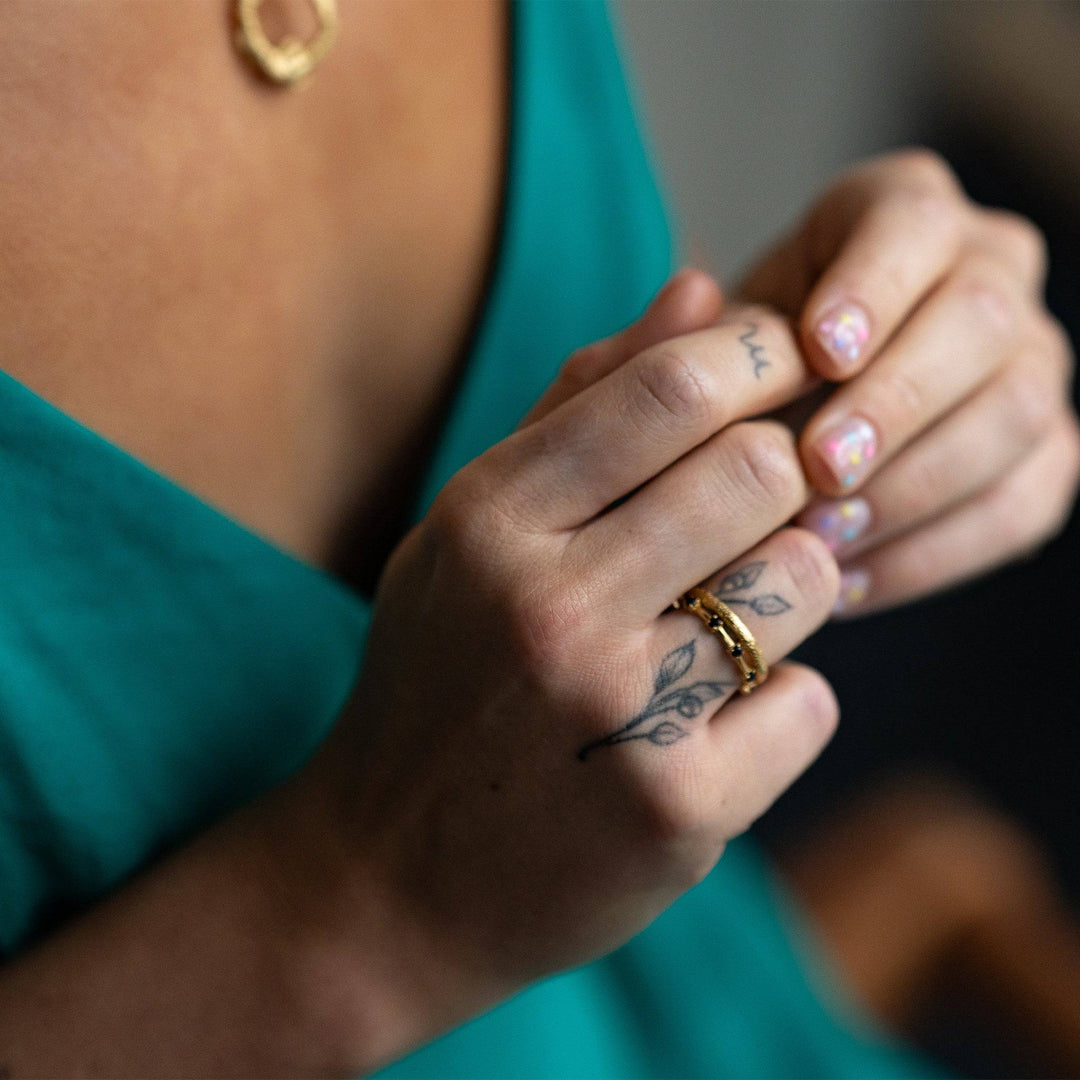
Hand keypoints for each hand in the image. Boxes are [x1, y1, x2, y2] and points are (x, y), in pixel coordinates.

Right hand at [300, 270, 842, 1064]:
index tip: (780, 373)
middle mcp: (549, 608)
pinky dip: (783, 701)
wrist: (387, 877)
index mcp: (489, 521)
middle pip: (760, 471)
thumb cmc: (436, 682)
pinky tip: (717, 718)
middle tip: (754, 508)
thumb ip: (583, 402)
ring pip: (802, 580)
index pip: (671, 388)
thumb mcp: (472, 531)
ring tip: (727, 617)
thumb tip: (704, 286)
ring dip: (789, 586)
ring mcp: (616, 715)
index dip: (755, 361)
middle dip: (781, 477)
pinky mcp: (676, 811)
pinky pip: (809, 703)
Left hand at [736, 148, 1079, 614]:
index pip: (913, 224)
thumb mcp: (714, 342)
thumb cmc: (743, 370)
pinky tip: (845, 583)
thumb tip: (693, 302)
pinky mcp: (1043, 451)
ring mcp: (1030, 362)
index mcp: (905, 213)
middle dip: (896, 401)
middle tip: (821, 468)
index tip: (821, 350)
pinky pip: (1017, 505)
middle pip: (978, 320)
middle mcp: (989, 271)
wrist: (780, 425)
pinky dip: (929, 554)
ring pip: (1014, 414)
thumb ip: (700, 332)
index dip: (874, 286)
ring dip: (913, 486)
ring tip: (823, 538)